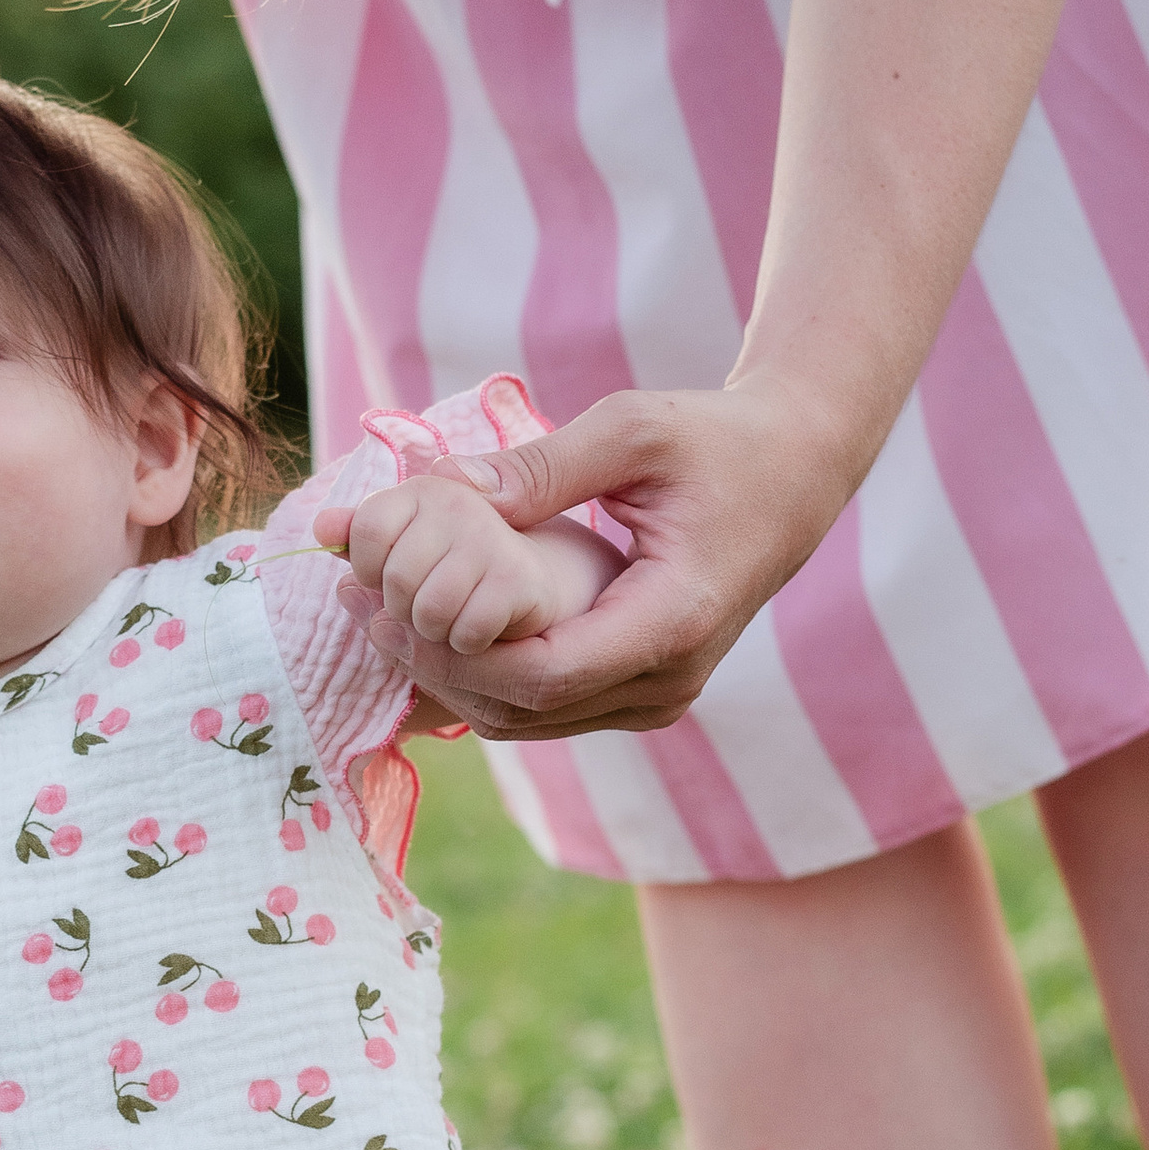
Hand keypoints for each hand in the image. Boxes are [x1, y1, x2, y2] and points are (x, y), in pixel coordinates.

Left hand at [328, 376, 859, 741]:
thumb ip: (540, 466)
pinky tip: (424, 623)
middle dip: (428, 662)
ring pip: (526, 719)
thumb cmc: (720, 441)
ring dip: (445, 674)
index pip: (541, 675)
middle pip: (521, 708)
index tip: (380, 601)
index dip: (451, 651)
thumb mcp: (632, 430)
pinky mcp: (639, 689)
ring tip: (371, 608)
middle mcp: (667, 679)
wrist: (796, 472)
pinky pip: (544, 704)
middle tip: (352, 599)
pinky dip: (480, 673)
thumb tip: (438, 488)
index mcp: (673, 623)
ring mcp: (656, 694)